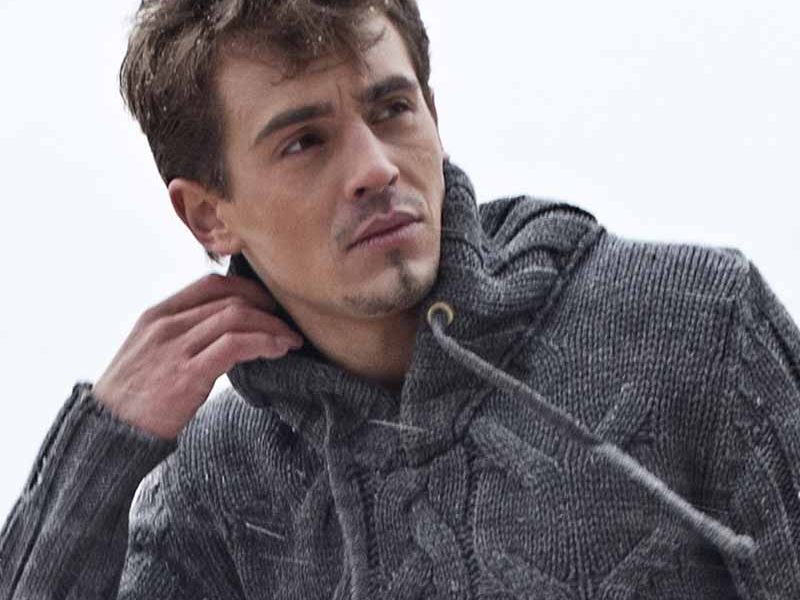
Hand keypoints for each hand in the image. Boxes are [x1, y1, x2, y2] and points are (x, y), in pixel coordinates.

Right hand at [93, 274, 302, 439]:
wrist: (108, 431)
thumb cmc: (133, 397)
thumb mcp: (149, 352)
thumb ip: (180, 334)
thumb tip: (221, 329)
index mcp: (158, 315)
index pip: (211, 283)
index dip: (248, 288)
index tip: (269, 303)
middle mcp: (167, 325)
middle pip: (230, 298)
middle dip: (267, 308)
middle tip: (288, 323)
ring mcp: (176, 348)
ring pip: (237, 317)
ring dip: (272, 326)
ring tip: (291, 340)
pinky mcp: (188, 374)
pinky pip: (235, 346)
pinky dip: (264, 343)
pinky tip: (279, 351)